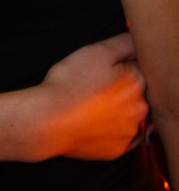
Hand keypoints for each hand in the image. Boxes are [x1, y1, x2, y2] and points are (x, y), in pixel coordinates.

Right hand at [40, 33, 147, 159]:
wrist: (48, 120)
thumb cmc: (70, 82)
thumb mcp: (97, 51)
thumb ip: (124, 42)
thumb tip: (138, 40)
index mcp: (138, 82)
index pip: (137, 67)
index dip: (117, 65)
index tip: (100, 69)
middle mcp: (141, 109)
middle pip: (135, 92)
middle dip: (119, 87)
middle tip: (92, 85)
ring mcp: (130, 132)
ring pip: (128, 115)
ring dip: (116, 109)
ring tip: (89, 104)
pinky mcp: (118, 150)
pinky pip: (119, 136)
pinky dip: (110, 130)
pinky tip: (92, 122)